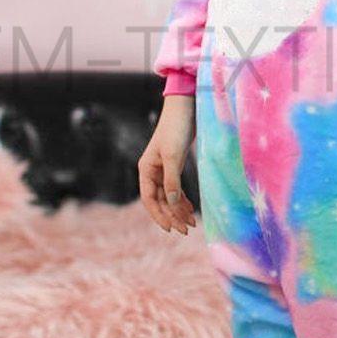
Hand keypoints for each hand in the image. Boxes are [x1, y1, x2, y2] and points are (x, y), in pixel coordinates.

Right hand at [138, 95, 197, 233]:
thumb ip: (173, 181)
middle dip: (172, 215)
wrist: (185, 107)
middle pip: (160, 200)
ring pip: (169, 195)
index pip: (149, 199)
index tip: (171, 229)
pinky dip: (182, 199)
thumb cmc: (176, 129)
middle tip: (186, 230)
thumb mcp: (174, 156)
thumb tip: (173, 204)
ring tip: (191, 223)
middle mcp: (152, 170)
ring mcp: (163, 168)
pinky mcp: (174, 164)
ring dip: (178, 209)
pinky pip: (176, 187)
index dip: (159, 215)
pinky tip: (190, 208)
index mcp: (146, 169)